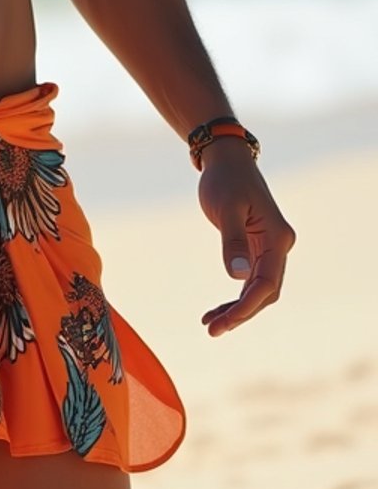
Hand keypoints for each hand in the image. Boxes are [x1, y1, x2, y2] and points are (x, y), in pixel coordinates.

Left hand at [196, 140, 296, 336]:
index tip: (224, 322)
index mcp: (276, 237)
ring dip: (237, 309)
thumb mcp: (226, 209)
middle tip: (212, 329)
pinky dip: (235, 296)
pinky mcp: (256, 248)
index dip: (246, 306)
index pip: (266, 283)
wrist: (225, 159)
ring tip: (210, 324)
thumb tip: (236, 276)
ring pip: (258, 290)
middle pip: (265, 292)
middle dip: (241, 313)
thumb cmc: (225, 180)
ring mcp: (268, 248)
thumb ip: (232, 241)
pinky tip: (217, 310)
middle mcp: (278, 245)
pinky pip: (249, 280)